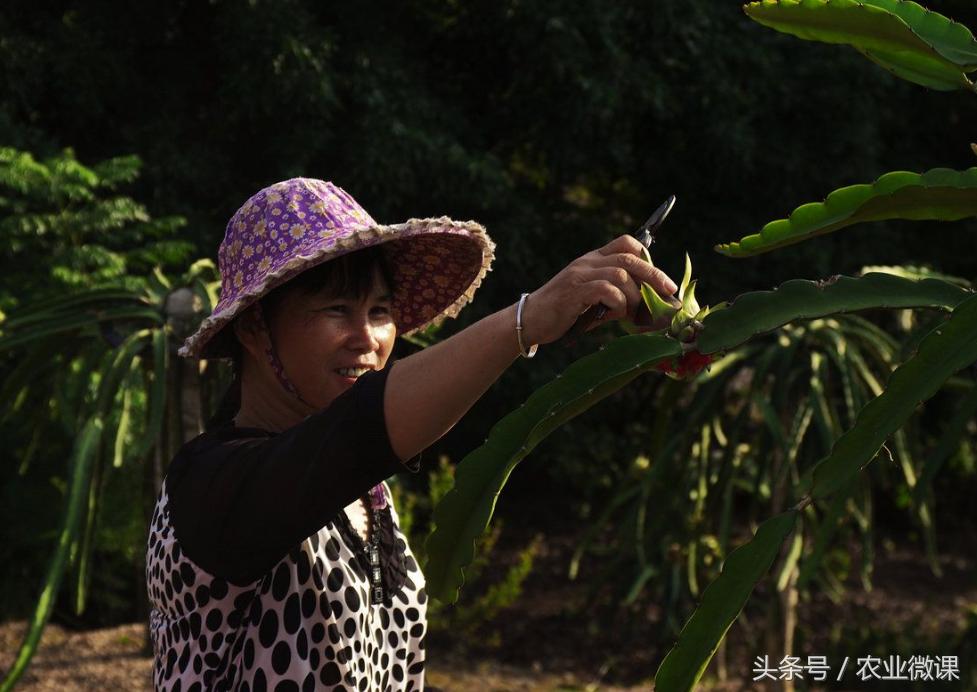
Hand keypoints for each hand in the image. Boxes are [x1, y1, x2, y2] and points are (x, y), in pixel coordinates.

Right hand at [520, 234, 678, 345]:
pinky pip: (606, 290)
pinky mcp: (574, 292)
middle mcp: (587, 262)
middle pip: (630, 257)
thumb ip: (615, 297)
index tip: (661, 279)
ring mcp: (580, 275)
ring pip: (621, 274)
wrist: (529, 320)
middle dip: (654, 275)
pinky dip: (618, 303)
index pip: (625, 242)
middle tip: (669, 291)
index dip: (647, 256)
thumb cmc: (563, 313)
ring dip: (634, 295)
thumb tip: (647, 306)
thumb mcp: (592, 300)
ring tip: (631, 313)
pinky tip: (614, 315)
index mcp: (592, 260)